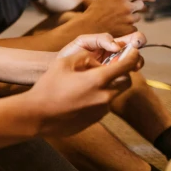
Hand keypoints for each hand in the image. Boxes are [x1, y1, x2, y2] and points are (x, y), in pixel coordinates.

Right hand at [24, 34, 143, 137]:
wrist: (38, 116)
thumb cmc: (48, 87)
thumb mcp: (63, 62)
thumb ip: (84, 57)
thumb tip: (96, 58)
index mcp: (98, 79)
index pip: (126, 64)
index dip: (132, 55)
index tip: (132, 51)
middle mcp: (105, 96)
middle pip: (126, 81)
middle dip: (122, 72)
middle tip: (110, 66)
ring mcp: (101, 110)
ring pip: (114, 93)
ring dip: (108, 85)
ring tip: (87, 82)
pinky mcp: (96, 119)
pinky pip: (103, 104)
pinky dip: (99, 96)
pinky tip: (80, 95)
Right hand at [81, 0, 153, 36]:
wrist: (89, 27)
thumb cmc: (97, 9)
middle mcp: (127, 7)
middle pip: (142, 4)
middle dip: (136, 5)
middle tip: (126, 7)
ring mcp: (129, 20)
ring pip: (138, 16)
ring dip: (132, 16)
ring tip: (119, 17)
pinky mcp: (129, 30)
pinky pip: (135, 27)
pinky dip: (129, 26)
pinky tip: (119, 25)